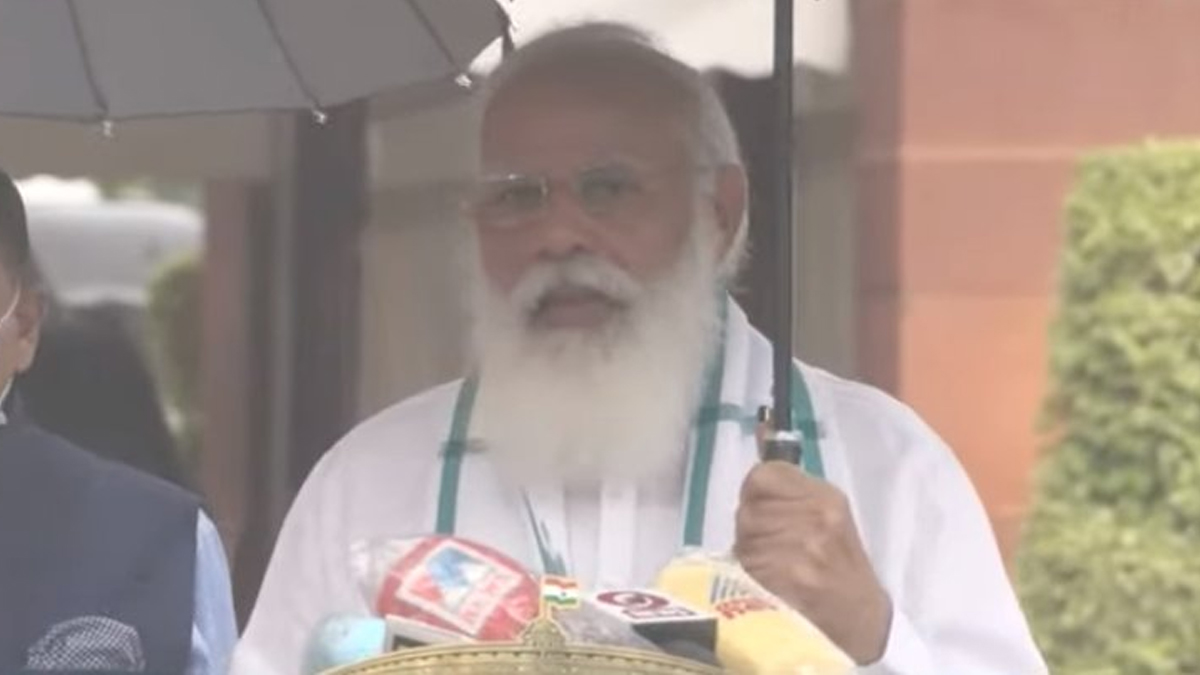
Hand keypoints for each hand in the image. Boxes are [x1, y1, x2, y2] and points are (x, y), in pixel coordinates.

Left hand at [733, 461, 892, 663]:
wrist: (863, 623)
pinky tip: (768, 586)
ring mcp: (803, 549)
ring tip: (772, 569)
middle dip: (750, 528)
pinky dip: (749, 577)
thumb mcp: (827, 519)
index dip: (756, 495)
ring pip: (745, 538)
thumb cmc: (840, 569)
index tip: (763, 511)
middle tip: (771, 550)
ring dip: (747, 554)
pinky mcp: (789, 581)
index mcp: (827, 497)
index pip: (763, 476)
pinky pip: (748, 567)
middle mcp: (817, 517)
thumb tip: (752, 479)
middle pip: (749, 509)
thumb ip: (790, 496)